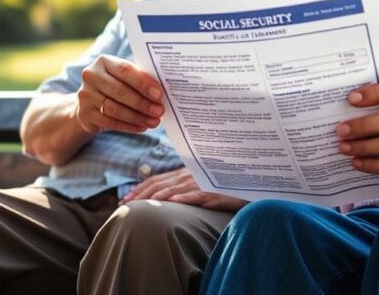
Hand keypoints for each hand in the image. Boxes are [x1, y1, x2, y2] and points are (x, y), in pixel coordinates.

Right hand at [75, 55, 164, 133]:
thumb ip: (139, 79)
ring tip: (153, 122)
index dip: (143, 83)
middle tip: (159, 111)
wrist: (90, 102)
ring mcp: (85, 95)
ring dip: (137, 117)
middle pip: (120, 91)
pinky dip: (128, 126)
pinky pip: (109, 122)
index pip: (125, 70)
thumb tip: (162, 91)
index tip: (159, 94)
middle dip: (143, 103)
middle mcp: (91, 76)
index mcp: (103, 61)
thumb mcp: (124, 78)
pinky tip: (141, 127)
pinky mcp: (84, 114)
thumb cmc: (115, 86)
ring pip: (115, 109)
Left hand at [122, 168, 247, 211]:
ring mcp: (204, 182)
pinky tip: (174, 202)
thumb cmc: (225, 189)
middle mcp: (192, 174)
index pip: (158, 180)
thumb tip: (166, 200)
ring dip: (158, 196)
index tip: (125, 199)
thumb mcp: (201, 188)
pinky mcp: (218, 191)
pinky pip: (199, 194)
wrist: (252, 184)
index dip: (140, 188)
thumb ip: (184, 191)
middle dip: (141, 194)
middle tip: (125, 205)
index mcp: (186, 173)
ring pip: (177, 188)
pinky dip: (186, 197)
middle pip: (161, 184)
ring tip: (143, 205)